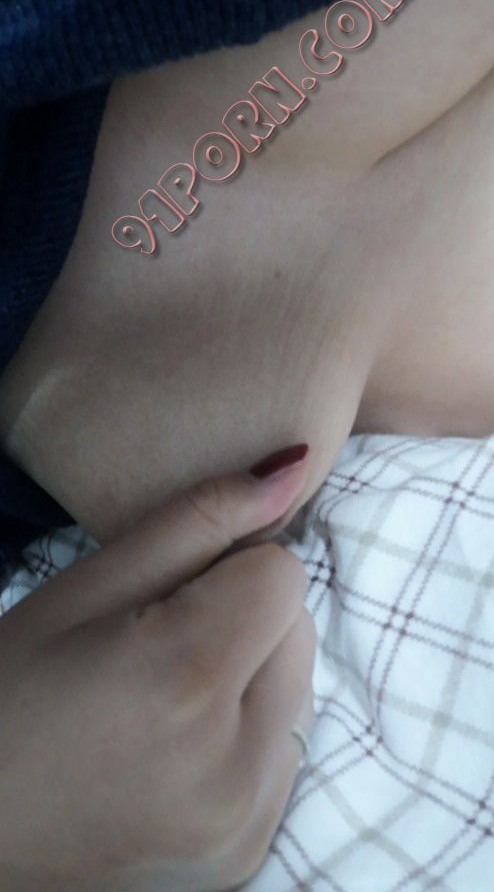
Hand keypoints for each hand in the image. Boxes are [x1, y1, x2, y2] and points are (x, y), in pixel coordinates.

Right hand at [0, 445, 314, 890]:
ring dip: (250, 674)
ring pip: (298, 687)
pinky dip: (246, 732)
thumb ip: (199, 520)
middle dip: (244, 620)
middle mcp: (234, 766)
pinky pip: (283, 750)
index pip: (283, 574)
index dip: (228, 569)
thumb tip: (293, 466)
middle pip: (298, 630)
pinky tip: (178, 744)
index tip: (170, 594)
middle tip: (157, 645)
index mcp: (186, 683)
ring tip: (165, 699)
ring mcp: (248, 822)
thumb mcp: (88, 588)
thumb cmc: (11, 692)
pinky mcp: (250, 851)